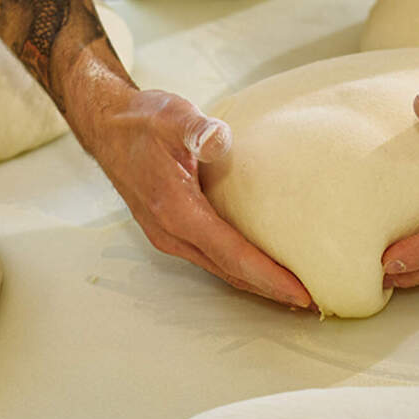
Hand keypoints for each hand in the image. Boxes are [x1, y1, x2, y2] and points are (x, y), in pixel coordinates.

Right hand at [71, 83, 310, 307]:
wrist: (106, 128)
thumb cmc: (142, 121)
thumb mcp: (172, 116)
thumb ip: (196, 129)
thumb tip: (219, 139)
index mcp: (176, 210)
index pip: (232, 254)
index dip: (268, 276)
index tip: (302, 292)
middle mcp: (171, 231)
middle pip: (230, 272)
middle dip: (270, 290)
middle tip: (312, 302)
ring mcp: (167, 235)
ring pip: (219, 269)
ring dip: (255, 283)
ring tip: (292, 293)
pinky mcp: (169, 231)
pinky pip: (210, 258)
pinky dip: (237, 268)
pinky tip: (259, 268)